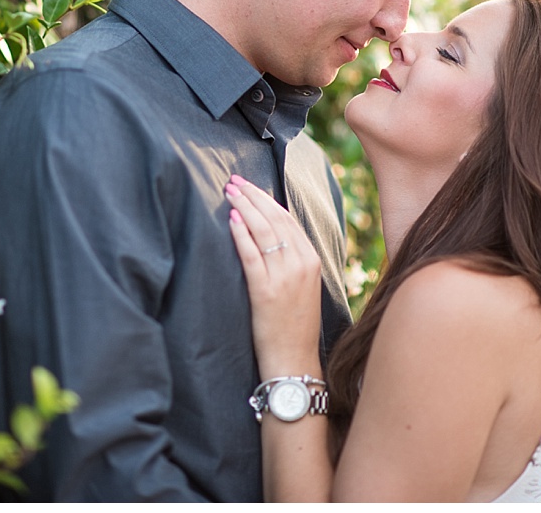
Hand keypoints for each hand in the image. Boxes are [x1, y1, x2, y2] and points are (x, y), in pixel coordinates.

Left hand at [226, 175, 322, 378]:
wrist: (294, 361)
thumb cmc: (294, 326)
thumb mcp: (303, 286)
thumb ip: (292, 260)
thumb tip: (270, 233)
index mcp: (312, 260)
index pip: (288, 219)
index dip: (266, 199)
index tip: (249, 185)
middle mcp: (302, 264)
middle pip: (275, 219)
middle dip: (252, 196)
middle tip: (233, 180)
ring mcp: (285, 277)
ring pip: (263, 231)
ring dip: (243, 207)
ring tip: (228, 192)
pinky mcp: (265, 291)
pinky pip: (251, 255)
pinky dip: (240, 234)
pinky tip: (230, 219)